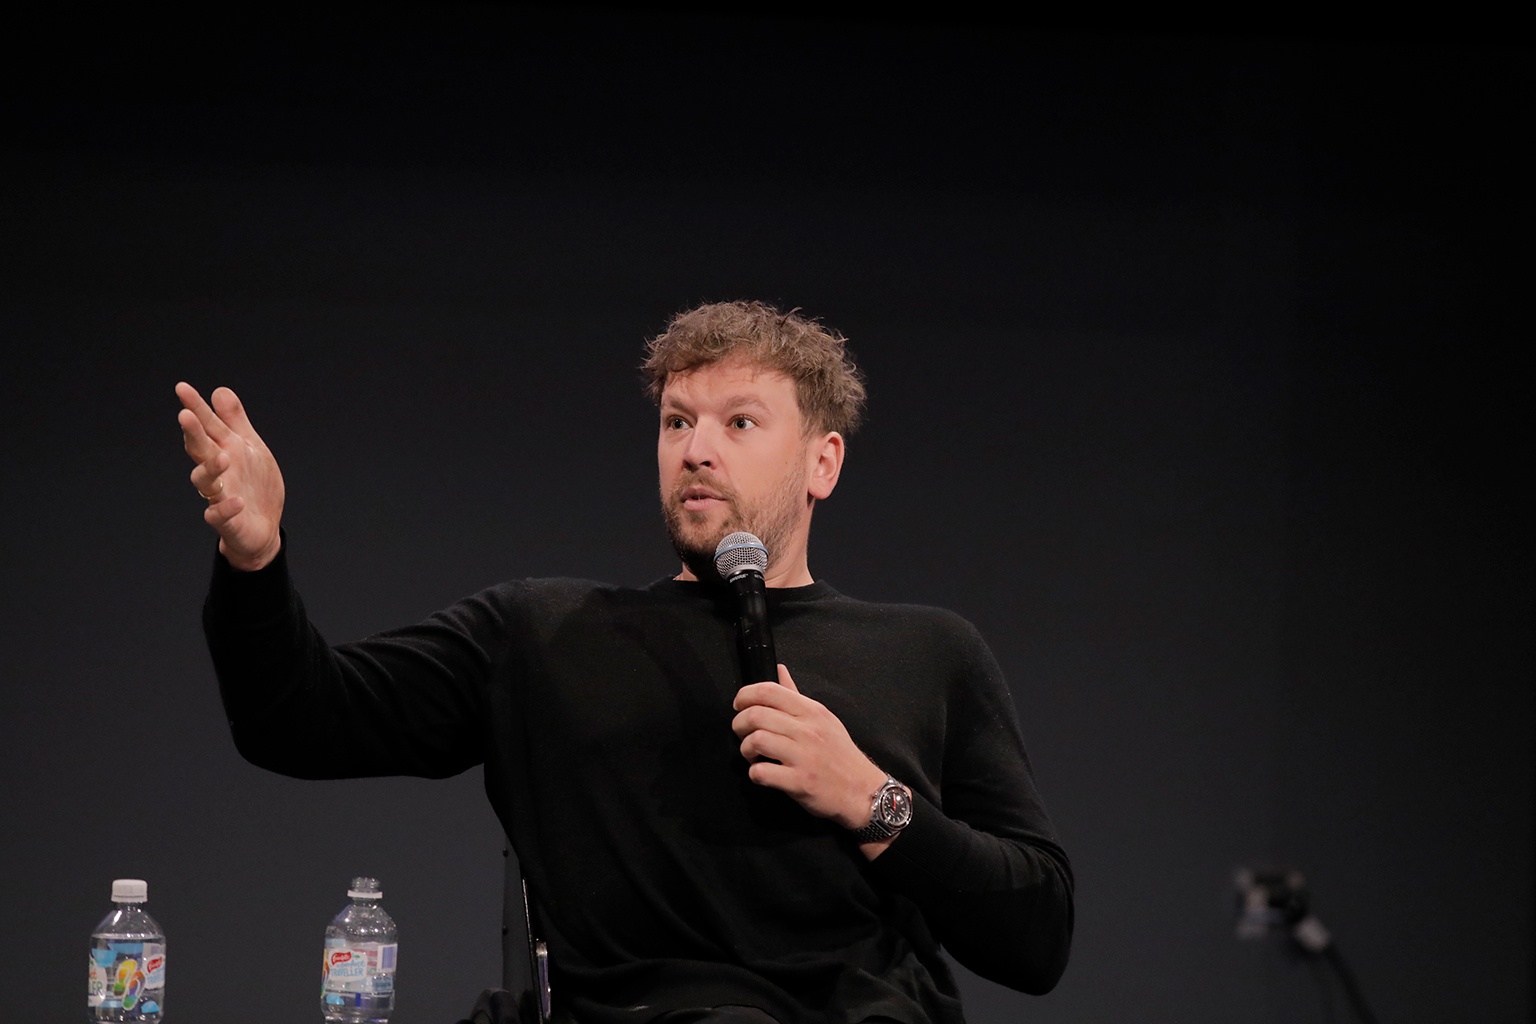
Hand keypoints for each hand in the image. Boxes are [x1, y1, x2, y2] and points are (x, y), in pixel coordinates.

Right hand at [176, 382, 284, 570]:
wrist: (264, 527)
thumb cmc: (254, 485)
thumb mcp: (250, 448)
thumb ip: (234, 422)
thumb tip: (219, 390)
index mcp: (223, 451)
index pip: (207, 427)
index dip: (195, 408)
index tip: (182, 388)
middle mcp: (218, 472)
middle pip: (200, 450)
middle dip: (193, 434)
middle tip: (186, 416)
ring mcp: (220, 496)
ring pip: (206, 482)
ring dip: (211, 469)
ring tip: (222, 458)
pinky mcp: (228, 521)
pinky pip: (220, 515)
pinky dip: (227, 509)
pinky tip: (238, 500)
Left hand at [731, 665, 889, 831]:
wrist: (862, 790)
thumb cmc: (840, 755)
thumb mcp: (823, 718)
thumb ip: (796, 695)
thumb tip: (780, 670)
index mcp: (811, 711)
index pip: (768, 691)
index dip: (745, 695)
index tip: (739, 705)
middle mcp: (807, 730)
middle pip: (756, 715)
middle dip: (739, 724)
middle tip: (743, 734)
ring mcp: (804, 756)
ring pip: (756, 741)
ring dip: (745, 750)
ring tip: (753, 755)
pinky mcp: (799, 782)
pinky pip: (762, 772)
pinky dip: (754, 774)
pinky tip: (763, 773)